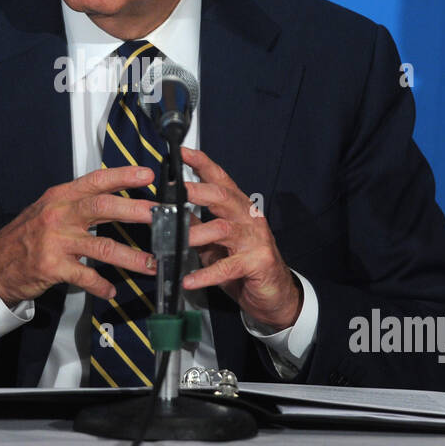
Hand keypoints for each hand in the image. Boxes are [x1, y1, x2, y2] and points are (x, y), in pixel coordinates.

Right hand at [0, 166, 157, 308]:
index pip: (95, 181)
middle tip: (160, 216)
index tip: (147, 175)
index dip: (122, 175)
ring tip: (151, 264)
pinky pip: (85, 277)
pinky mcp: (52, 267)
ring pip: (102, 247)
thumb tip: (118, 198)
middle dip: (135, 211)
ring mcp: (56, 242)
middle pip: (102, 208)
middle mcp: (59, 215)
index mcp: (61, 197)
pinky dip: (101, 285)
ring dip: (131, 257)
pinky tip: (111, 290)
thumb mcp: (51, 209)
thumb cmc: (29, 234)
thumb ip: (79, 203)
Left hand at [181, 147, 302, 330]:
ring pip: (223, 229)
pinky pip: (228, 267)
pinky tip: (189, 280)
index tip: (181, 152)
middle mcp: (248, 218)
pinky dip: (206, 275)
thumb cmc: (243, 262)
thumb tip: (170, 209)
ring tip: (173, 241)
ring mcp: (255, 239)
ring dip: (195, 235)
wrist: (275, 293)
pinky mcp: (257, 263)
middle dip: (196, 190)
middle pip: (222, 197)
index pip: (220, 179)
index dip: (201, 163)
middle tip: (174, 189)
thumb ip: (197, 225)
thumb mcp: (215, 242)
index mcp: (238, 207)